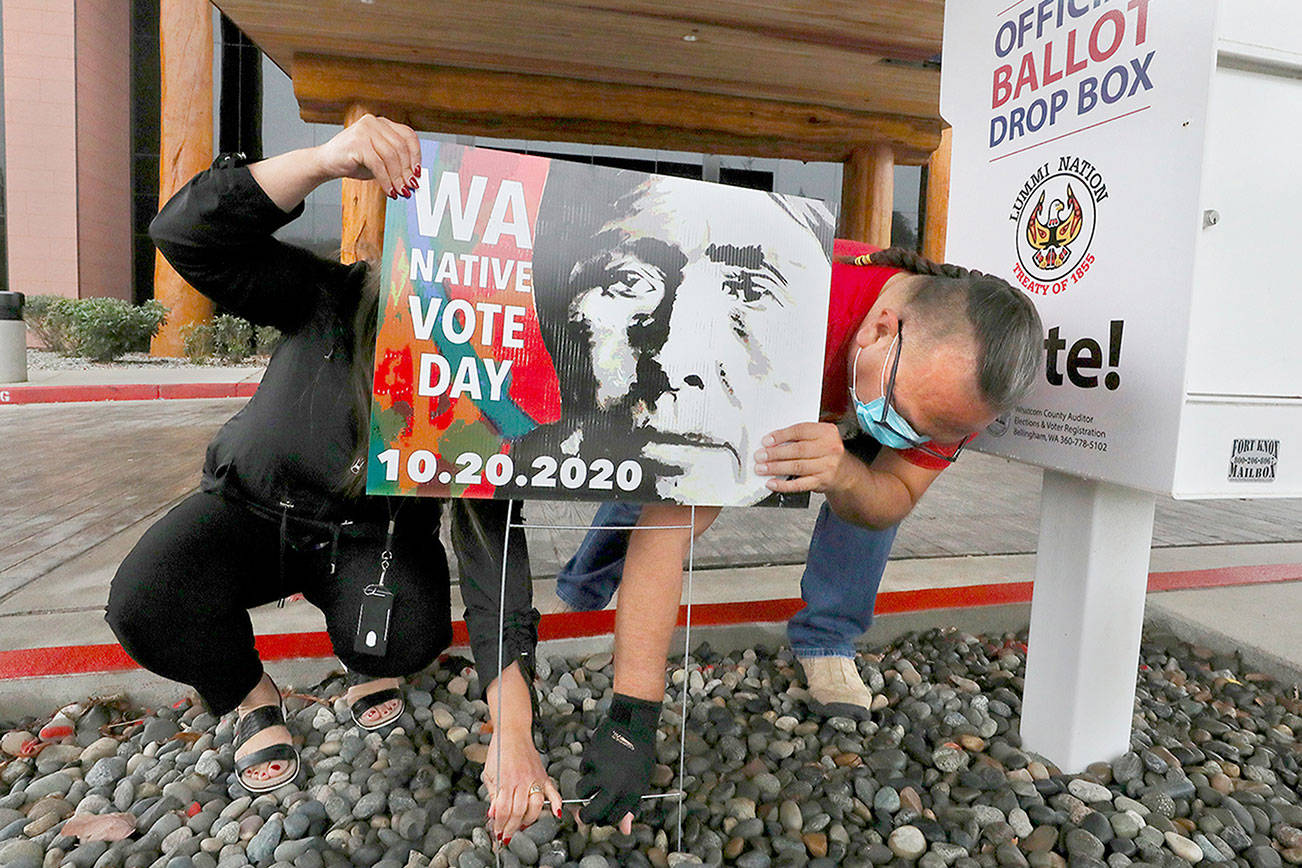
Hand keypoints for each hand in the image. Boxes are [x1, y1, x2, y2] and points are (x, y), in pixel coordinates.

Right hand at [314, 113, 420, 198]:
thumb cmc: (354, 161)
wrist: (326, 162)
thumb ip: (396, 163)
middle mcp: (374, 122)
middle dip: (407, 171)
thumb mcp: (380, 160)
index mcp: (383, 123)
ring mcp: (365, 130)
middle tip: (410, 186)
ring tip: (400, 191)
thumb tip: (414, 177)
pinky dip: (386, 180)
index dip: (416, 155)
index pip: (408, 135)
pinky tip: (389, 190)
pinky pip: (378, 164)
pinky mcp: (357, 142)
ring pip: (391, 157)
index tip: (418, 173)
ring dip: (397, 178)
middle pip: (401, 147)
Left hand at [482, 728, 561, 845]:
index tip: (497, 833)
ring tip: (523, 826)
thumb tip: (492, 814)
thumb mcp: (489, 774)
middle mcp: (521, 781)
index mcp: (505, 781)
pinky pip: (553, 791)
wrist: (513, 733)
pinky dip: (556, 803)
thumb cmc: (500, 752)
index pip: (502, 809)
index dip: (499, 824)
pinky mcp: (543, 775)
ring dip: (529, 820)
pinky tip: (556, 814)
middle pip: (518, 811)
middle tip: (507, 835)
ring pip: (535, 806)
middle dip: (512, 827)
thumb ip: (492, 795)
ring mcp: (534, 779)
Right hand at [577, 693, 659, 831]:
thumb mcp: (642, 782)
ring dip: (585, 788)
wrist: (634, 725)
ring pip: (582, 791)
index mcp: (632, 794)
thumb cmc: (640, 755)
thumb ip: (632, 806)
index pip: (612, 819)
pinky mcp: (591, 757)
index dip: (603, 820)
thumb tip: (624, 830)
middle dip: (584, 817)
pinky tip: (599, 759)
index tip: (599, 816)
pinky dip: (588, 767)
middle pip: (591, 813)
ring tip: (594, 779)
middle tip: (582, 814)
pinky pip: (583, 770)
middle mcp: (616, 786)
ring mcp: (602, 772)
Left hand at [754, 422, 848, 493]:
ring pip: (797, 467)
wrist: (844, 472)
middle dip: (775, 453)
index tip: (766, 441)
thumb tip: (771, 441)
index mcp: (827, 432)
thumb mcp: (818, 438)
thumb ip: (799, 436)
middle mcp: (830, 448)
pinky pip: (800, 484)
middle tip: (760, 456)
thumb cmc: (825, 451)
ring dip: (776, 468)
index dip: (781, 435)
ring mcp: (827, 466)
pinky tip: (772, 483)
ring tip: (762, 468)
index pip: (801, 431)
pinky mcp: (822, 482)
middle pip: (798, 450)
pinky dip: (783, 485)